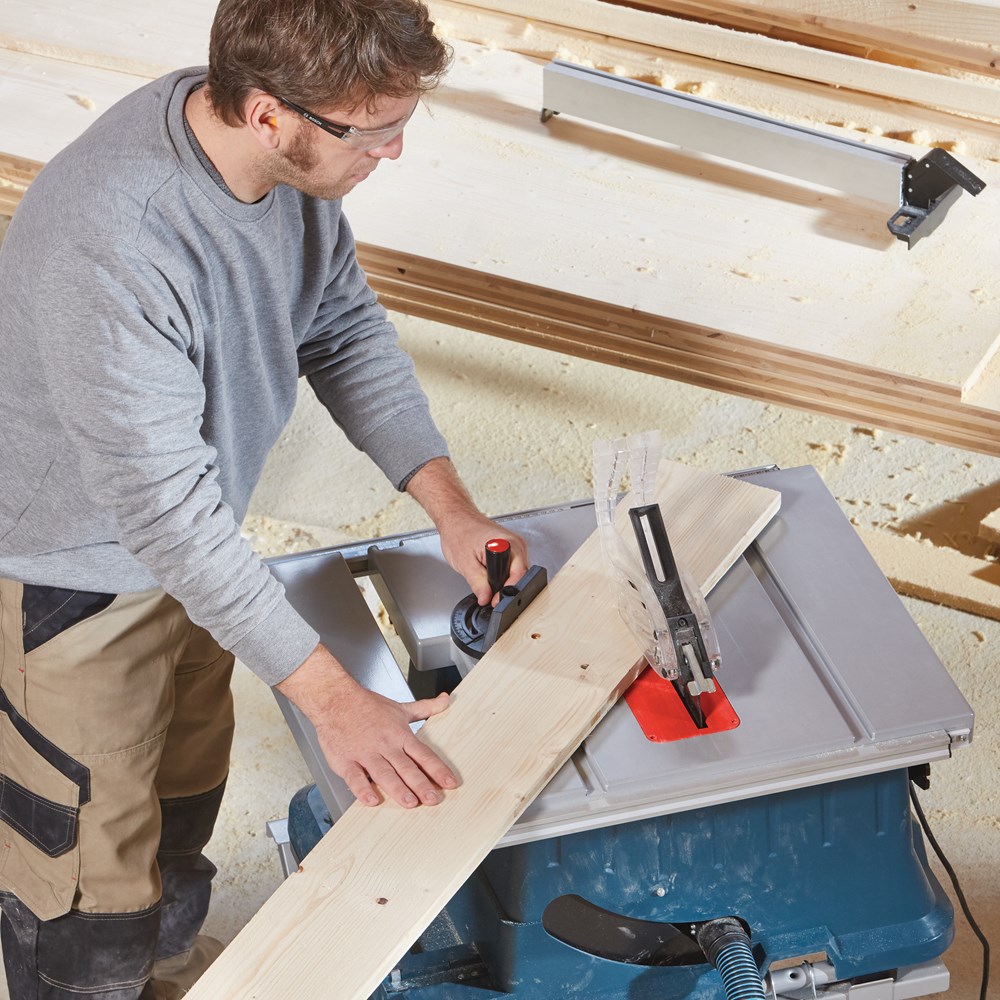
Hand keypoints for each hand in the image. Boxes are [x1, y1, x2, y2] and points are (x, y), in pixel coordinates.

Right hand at [275, 645, 457, 807]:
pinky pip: (355, 777)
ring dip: (397, 789)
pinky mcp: (346, 761)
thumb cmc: (367, 705)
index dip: (438, 769)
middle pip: (406, 767)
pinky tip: (372, 801)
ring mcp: (365, 754)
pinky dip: (362, 789)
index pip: (423, 754)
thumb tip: (445, 700)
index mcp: (400, 735)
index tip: (451, 783)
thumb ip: (425, 707)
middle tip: (433, 800)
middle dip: (421, 784)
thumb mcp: (401, 707)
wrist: (336, 699)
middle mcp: (385, 745)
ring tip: (410, 803)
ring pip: (384, 773)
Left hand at [439, 514, 527, 606]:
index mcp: (507, 544)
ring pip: (517, 571)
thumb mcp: (465, 564)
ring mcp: (515, 544)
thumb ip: (478, 584)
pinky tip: (490, 570)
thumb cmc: (458, 533)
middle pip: (520, 575)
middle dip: (505, 586)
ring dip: (504, 579)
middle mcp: (516, 543)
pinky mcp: (512, 546)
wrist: (457, 518)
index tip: (495, 600)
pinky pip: (513, 565)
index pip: (518, 576)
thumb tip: (486, 599)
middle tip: (488, 590)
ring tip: (486, 576)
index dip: (506, 591)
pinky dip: (503, 572)